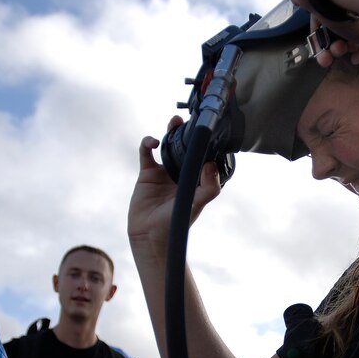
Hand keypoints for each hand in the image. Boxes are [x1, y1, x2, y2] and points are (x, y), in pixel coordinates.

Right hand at [127, 116, 221, 249]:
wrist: (149, 236)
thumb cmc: (175, 224)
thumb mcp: (195, 205)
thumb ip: (208, 188)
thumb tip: (211, 165)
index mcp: (197, 180)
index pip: (204, 156)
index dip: (206, 143)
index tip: (209, 129)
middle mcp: (182, 174)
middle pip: (187, 147)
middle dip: (189, 133)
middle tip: (191, 121)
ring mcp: (164, 172)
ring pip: (168, 146)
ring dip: (170, 132)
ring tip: (175, 122)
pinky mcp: (147, 173)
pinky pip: (147, 153)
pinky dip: (148, 143)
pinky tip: (152, 142)